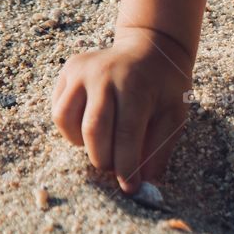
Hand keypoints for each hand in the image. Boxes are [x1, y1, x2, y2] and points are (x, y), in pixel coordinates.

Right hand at [51, 27, 193, 193]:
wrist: (151, 46)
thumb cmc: (165, 85)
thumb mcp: (175, 113)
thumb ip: (160, 146)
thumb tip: (144, 180)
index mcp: (135, 85)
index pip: (126, 134)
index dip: (126, 165)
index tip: (129, 187)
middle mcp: (104, 75)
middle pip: (93, 130)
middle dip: (103, 158)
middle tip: (113, 168)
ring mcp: (82, 70)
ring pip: (66, 120)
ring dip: (82, 143)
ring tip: (102, 145)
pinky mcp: (68, 70)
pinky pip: (59, 109)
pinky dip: (70, 128)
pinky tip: (90, 129)